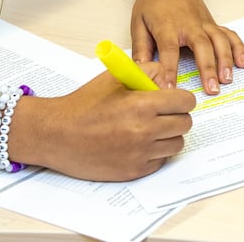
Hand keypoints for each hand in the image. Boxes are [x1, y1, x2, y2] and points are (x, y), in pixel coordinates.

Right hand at [20, 67, 194, 180]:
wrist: (58, 135)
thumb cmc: (84, 105)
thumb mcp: (115, 77)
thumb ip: (147, 72)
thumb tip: (168, 81)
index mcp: (142, 105)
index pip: (185, 102)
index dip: (181, 98)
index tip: (174, 99)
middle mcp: (145, 131)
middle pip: (185, 124)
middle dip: (176, 115)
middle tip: (162, 112)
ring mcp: (140, 154)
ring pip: (176, 144)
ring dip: (168, 135)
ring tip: (150, 128)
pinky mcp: (134, 171)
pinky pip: (160, 161)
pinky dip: (155, 152)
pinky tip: (138, 143)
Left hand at [130, 0, 243, 95]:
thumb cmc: (152, 1)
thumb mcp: (138, 23)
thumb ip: (140, 49)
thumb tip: (139, 73)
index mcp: (167, 26)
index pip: (168, 51)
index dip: (169, 70)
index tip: (170, 89)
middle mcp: (189, 25)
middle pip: (201, 46)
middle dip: (207, 68)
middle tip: (212, 90)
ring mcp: (204, 23)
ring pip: (219, 40)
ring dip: (225, 60)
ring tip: (227, 80)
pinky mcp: (212, 23)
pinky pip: (229, 35)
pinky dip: (238, 48)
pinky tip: (242, 63)